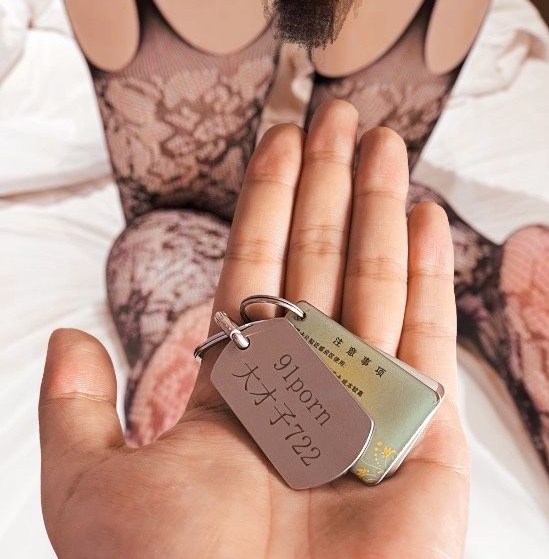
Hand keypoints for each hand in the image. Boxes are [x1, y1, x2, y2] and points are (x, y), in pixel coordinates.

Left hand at [39, 100, 468, 557]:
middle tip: (338, 111)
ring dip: (378, 203)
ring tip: (381, 139)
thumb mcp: (91, 490)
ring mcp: (367, 402)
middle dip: (329, 179)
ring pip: (373, 278)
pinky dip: (428, 272)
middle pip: (321, 255)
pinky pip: (426, 335)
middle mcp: (305, 383)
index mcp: (238, 386)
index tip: (278, 138)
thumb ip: (75, 409)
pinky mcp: (425, 435)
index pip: (257, 265)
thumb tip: (67, 335)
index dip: (267, 199)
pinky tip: (423, 215)